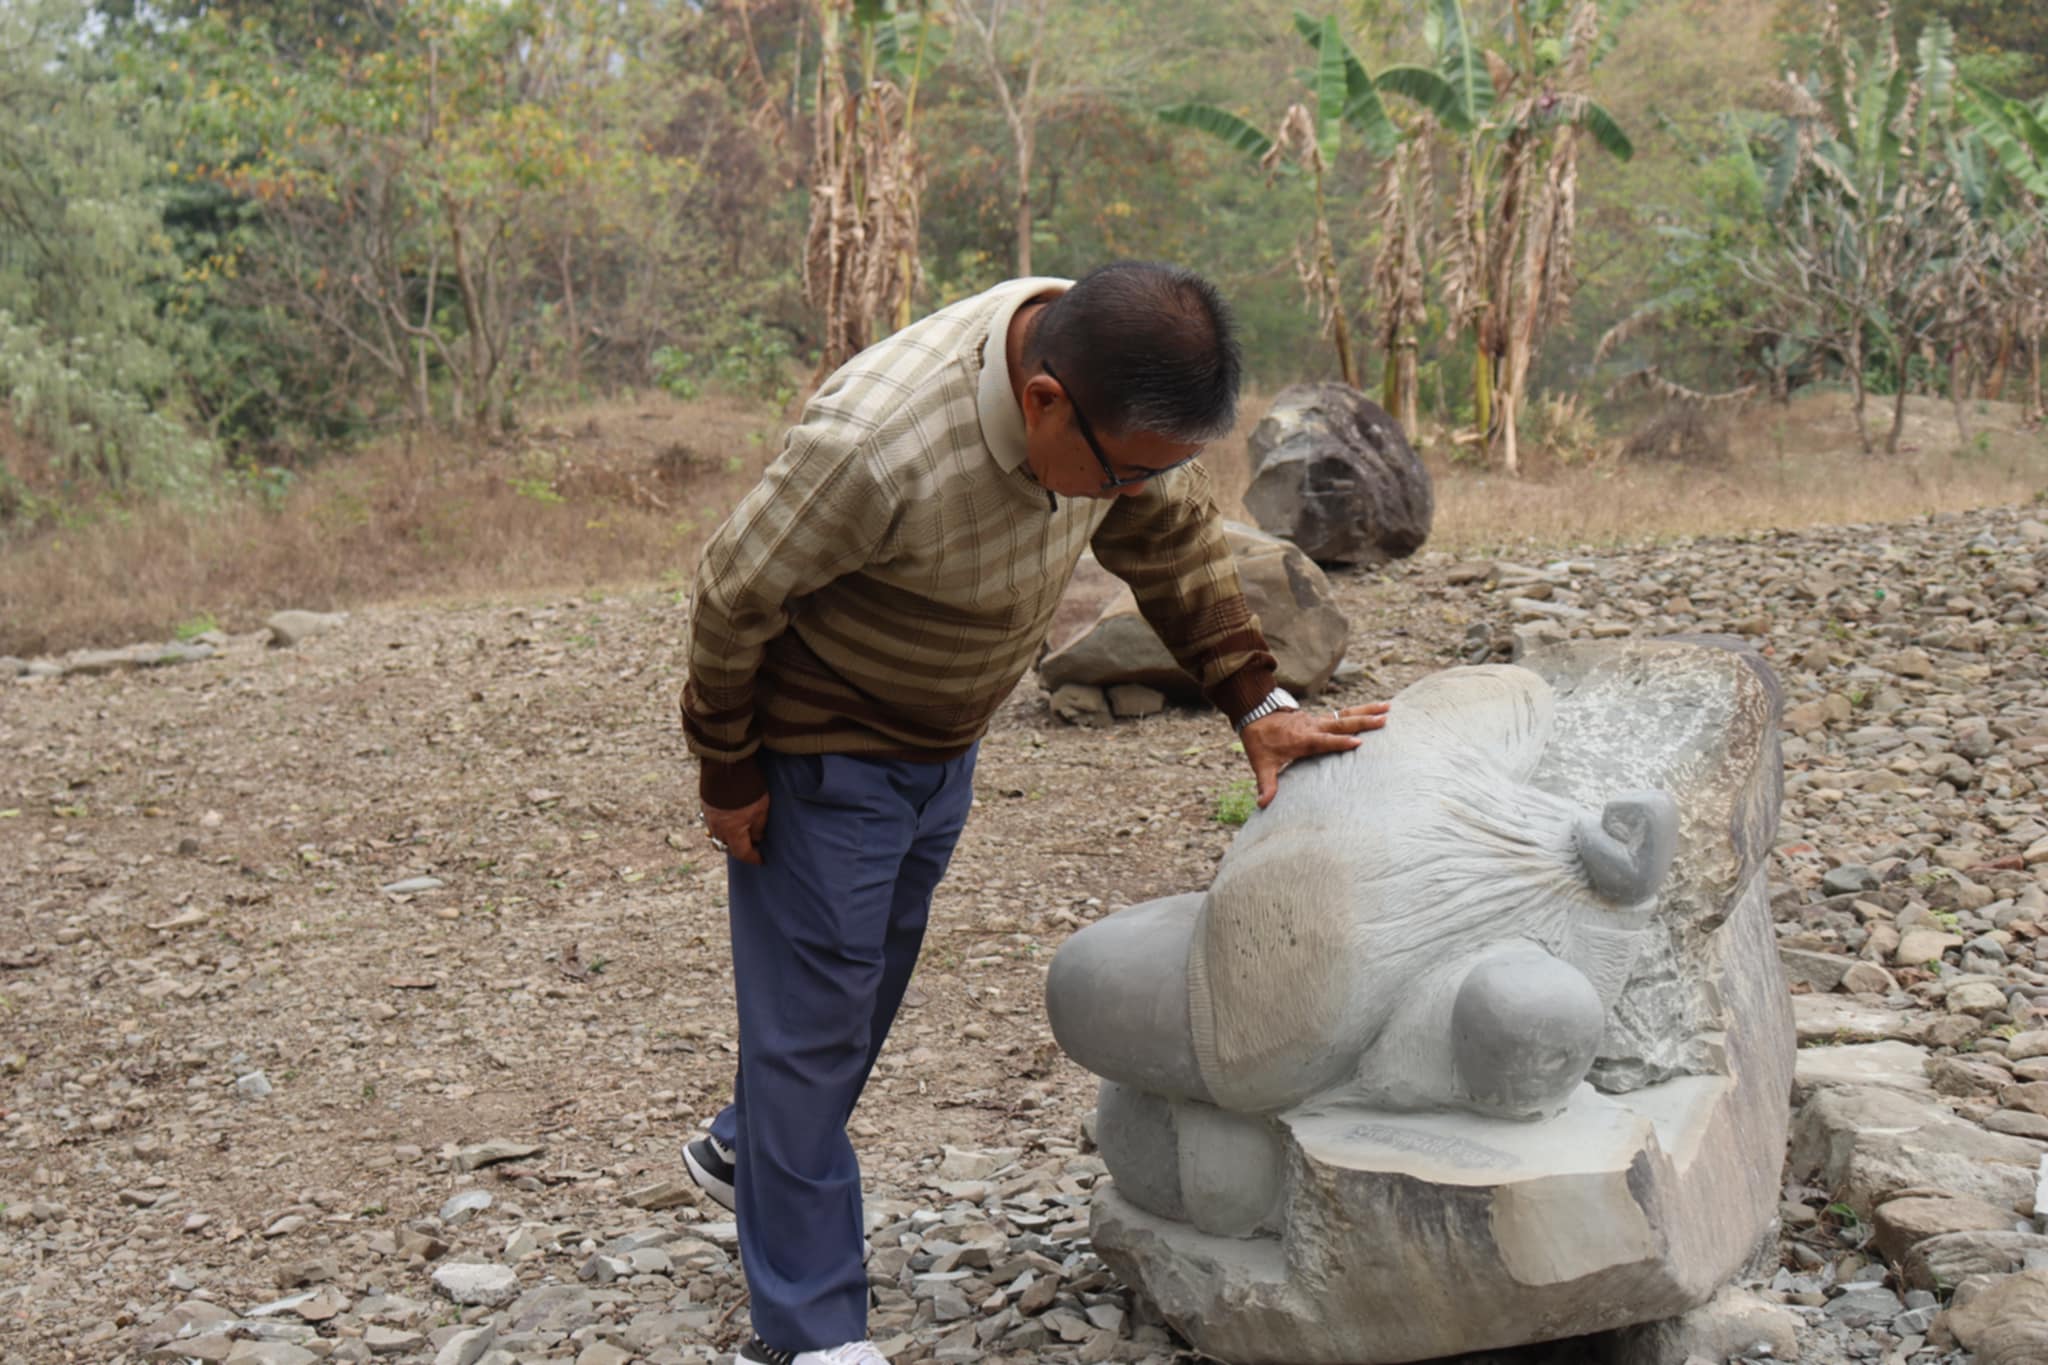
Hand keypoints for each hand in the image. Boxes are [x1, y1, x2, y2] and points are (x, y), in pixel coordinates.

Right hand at [703, 795, 769, 865]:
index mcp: (732, 832)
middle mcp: (717, 828)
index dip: (753, 858)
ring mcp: (709, 817)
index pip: (742, 853)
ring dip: (729, 838)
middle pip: (728, 846)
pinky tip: (730, 820)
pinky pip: (713, 823)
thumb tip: (757, 838)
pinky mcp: (705, 805)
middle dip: (740, 849)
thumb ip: (759, 828)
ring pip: (718, 836)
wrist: (726, 765)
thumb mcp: (761, 809)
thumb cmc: (747, 788)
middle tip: (752, 847)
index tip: (761, 859)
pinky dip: (722, 826)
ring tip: (741, 834)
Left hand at [1240, 701, 1389, 808]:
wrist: (1254, 714)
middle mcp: (1313, 727)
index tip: (1358, 742)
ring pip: (1344, 714)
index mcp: (1302, 739)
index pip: (1324, 741)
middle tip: (1384, 718)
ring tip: (1387, 707)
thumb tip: (1263, 803)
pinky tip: (1373, 710)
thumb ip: (1266, 784)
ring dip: (1366, 711)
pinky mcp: (1319, 718)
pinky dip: (1358, 711)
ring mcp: (1317, 720)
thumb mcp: (1261, 764)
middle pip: (1341, 723)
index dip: (1340, 742)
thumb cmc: (1260, 741)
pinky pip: (1341, 714)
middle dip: (1363, 721)